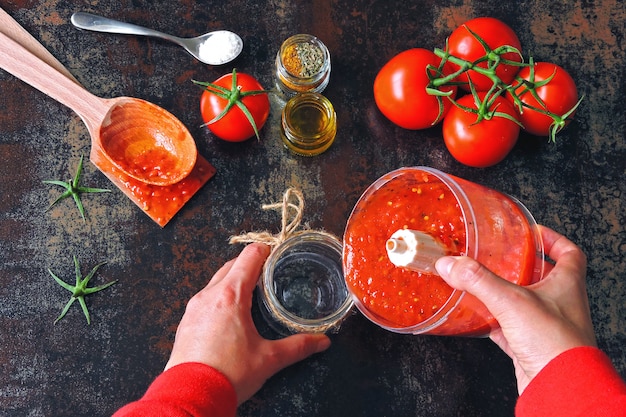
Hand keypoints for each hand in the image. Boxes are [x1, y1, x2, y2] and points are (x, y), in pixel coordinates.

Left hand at [164, 243, 330, 403]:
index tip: (276, 252)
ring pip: (215, 282)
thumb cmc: (227, 374)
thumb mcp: (268, 359)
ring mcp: (194, 309)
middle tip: (267, 273)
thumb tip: (320, 342)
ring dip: (232, 281)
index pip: (249, 257)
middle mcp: (209, 296)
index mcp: (231, 296)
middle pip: (231, 266)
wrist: (191, 394)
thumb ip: (298, 347)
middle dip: (249, 265)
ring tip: (250, 293)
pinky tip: (228, 315)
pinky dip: (218, 298)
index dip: (265, 250)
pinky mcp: (185, 323)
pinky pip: (204, 299)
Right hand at [435, 225, 596, 393]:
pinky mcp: (531, 346)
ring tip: (483, 283)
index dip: (552, 238)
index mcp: (567, 284)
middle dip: (520, 265)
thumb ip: (478, 280)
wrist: (559, 386)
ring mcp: (546, 325)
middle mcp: (560, 303)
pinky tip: (478, 319)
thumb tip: (451, 264)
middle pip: (543, 276)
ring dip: (505, 293)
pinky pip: (510, 328)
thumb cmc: (555, 343)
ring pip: (524, 302)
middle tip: (499, 256)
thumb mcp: (512, 301)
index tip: (531, 232)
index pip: (568, 252)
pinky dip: (494, 322)